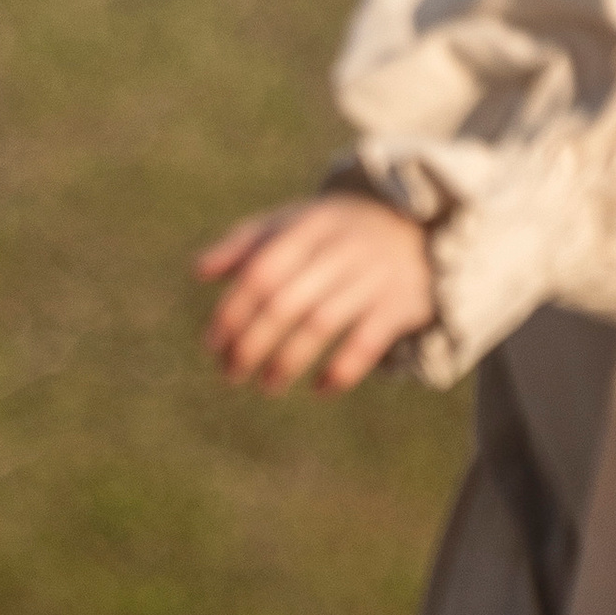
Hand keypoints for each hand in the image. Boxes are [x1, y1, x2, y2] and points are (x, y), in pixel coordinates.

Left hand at [195, 195, 435, 394]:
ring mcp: (373, 276)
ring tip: (266, 386)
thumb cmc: (336, 232)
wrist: (417, 227)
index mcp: (309, 227)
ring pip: (321, 324)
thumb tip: (198, 271)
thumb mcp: (294, 224)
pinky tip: (319, 389)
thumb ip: (246, 244)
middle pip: (286, 302)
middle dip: (252, 344)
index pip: (260, 272)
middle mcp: (341, 249)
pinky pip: (366, 343)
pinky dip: (341, 371)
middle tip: (231, 374)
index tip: (212, 345)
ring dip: (288, 361)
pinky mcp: (401, 304)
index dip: (233, 311)